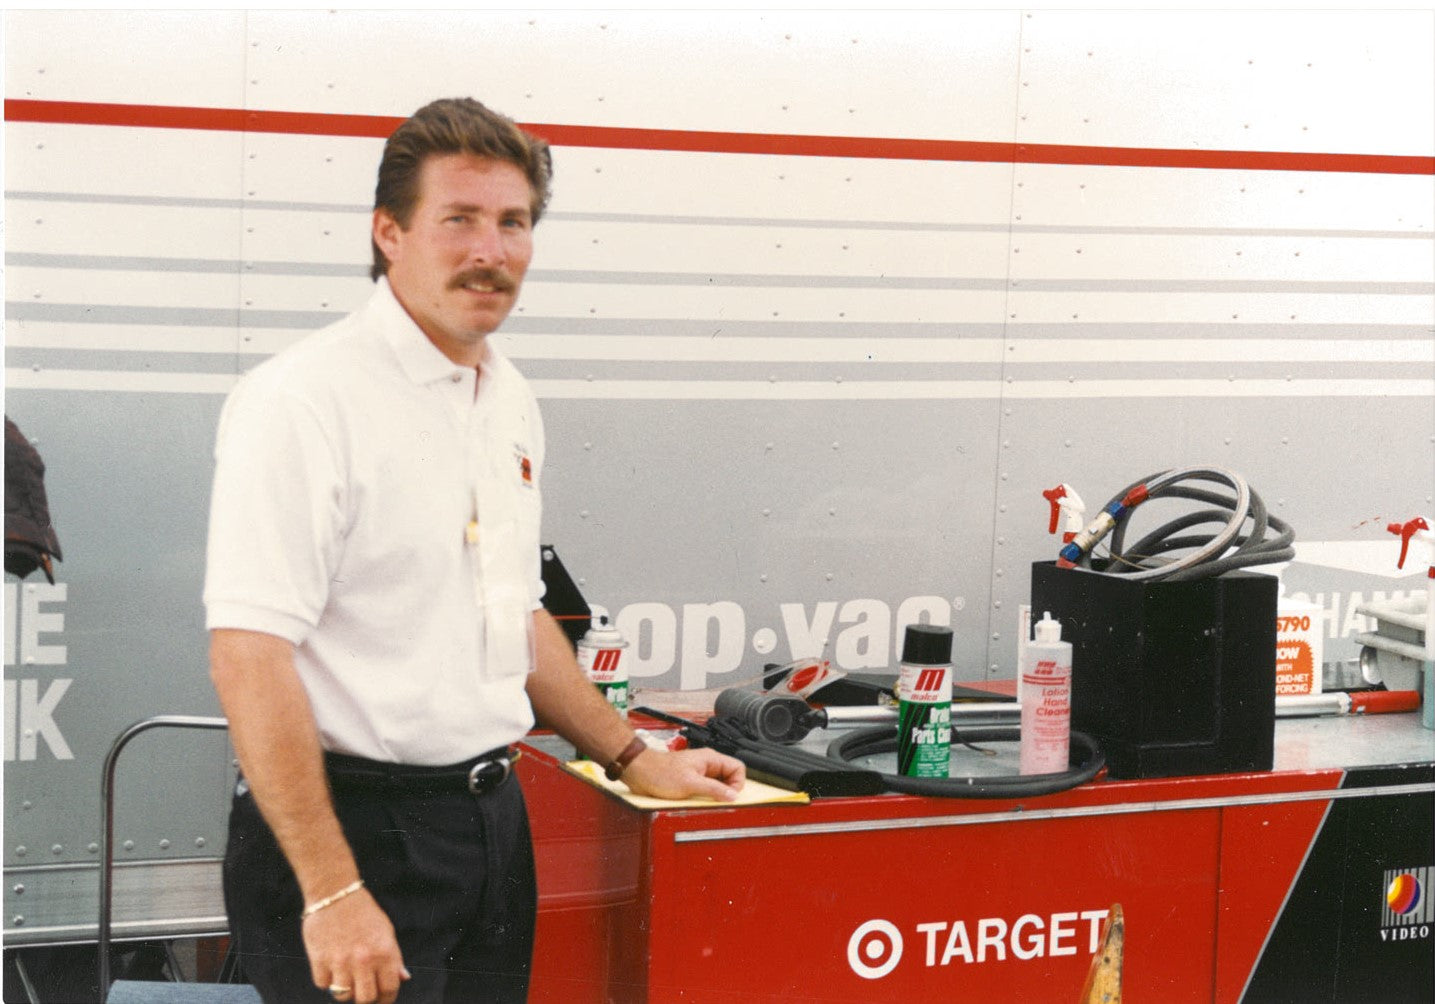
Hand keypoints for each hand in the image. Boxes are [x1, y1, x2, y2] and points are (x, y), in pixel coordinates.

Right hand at [303, 888, 409, 1003]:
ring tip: (345, 977)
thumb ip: (394, 957)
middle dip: (365, 997)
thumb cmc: (363, 912)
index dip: (386, 998)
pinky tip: (330, 966)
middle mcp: (364, 960)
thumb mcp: (386, 931)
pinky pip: (323, 984)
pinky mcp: (319, 959)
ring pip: (343, 995)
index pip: (389, 989)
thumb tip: (404, 978)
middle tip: (362, 989)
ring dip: (345, 990)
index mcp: (385, 952)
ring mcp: (340, 961)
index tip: (381, 998)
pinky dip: (326, 979)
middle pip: (365, 999)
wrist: (335, 892)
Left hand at [620, 747, 745, 801]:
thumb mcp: (691, 783)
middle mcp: (707, 764)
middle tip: (719, 802)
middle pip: (729, 777)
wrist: (640, 772)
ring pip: (717, 784)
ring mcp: (699, 773)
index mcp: (710, 759)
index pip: (738, 768)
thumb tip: (733, 796)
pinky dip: (705, 797)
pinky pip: (705, 789)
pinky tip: (698, 802)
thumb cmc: (660, 772)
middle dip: (727, 791)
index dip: (738, 783)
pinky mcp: (690, 781)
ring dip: (715, 795)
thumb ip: (714, 789)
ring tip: (707, 802)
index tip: (730, 796)